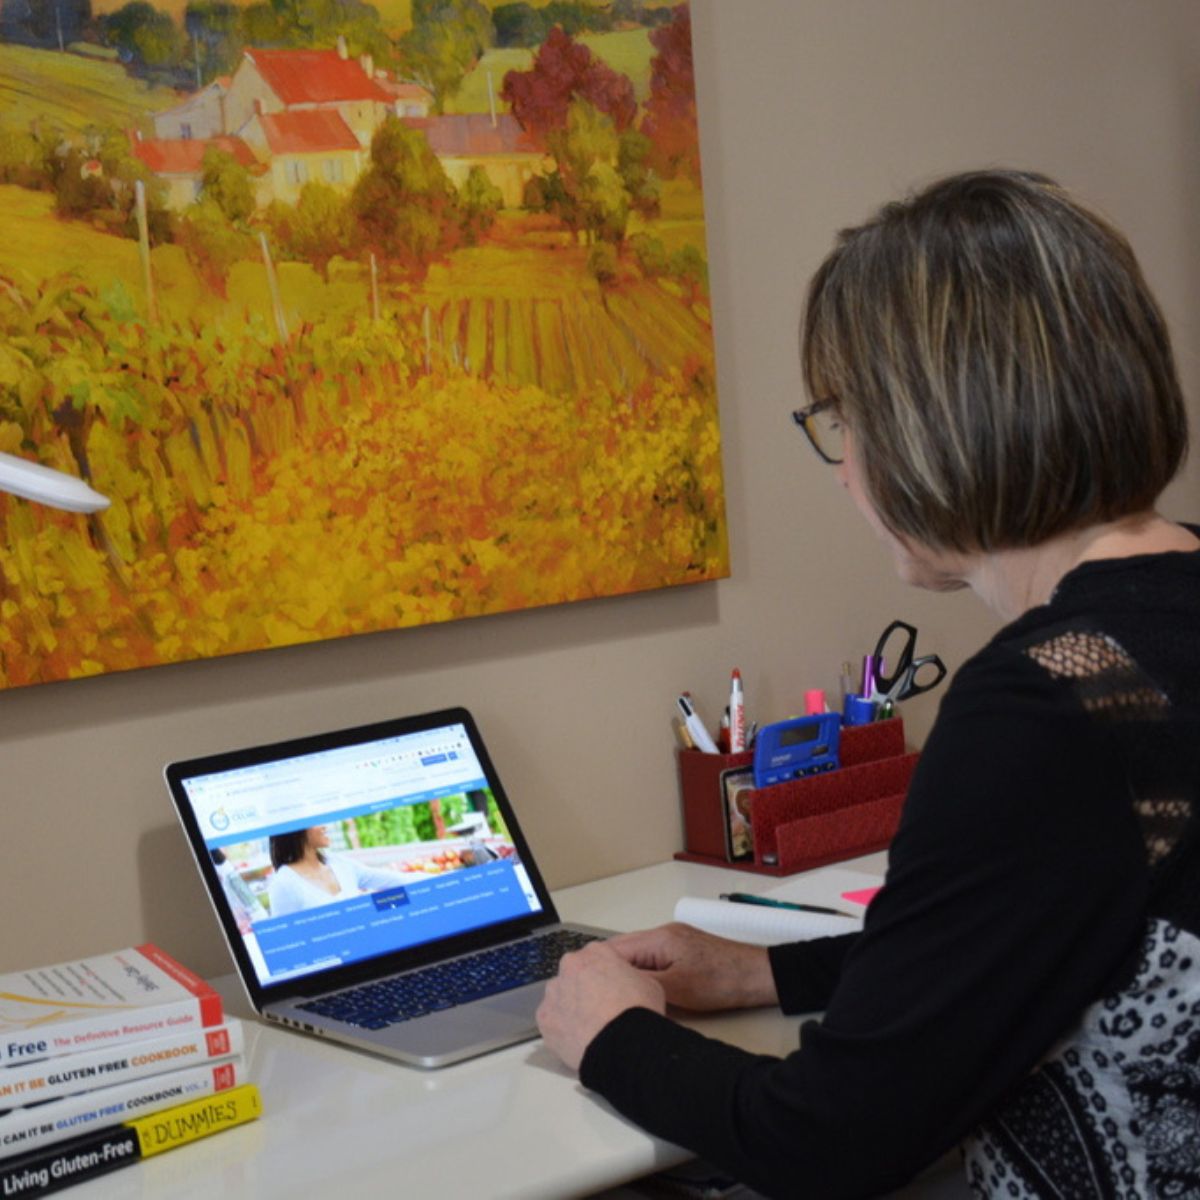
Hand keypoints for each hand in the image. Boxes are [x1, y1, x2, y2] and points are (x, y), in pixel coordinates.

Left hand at [536, 941, 665, 1071]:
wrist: (623, 1043)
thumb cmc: (638, 1012)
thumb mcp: (648, 982)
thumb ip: (629, 975)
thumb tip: (625, 985)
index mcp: (596, 952)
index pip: (597, 958)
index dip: (606, 975)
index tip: (612, 989)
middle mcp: (570, 966)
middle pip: (575, 975)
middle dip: (584, 989)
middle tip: (601, 1009)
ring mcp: (554, 992)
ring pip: (560, 997)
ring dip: (571, 1008)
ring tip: (591, 1028)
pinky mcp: (544, 1018)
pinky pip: (552, 1021)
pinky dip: (562, 1029)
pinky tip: (579, 1039)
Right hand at [607, 922, 778, 1011]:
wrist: (758, 976)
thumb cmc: (722, 981)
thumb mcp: (678, 990)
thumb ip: (644, 985)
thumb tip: (616, 988)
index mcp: (659, 938)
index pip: (616, 949)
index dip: (599, 968)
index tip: (584, 987)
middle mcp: (663, 934)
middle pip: (625, 951)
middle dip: (609, 972)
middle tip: (594, 995)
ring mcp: (674, 942)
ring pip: (639, 957)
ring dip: (627, 974)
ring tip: (614, 996)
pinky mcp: (684, 952)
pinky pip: (653, 961)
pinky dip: (643, 974)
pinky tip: (640, 991)